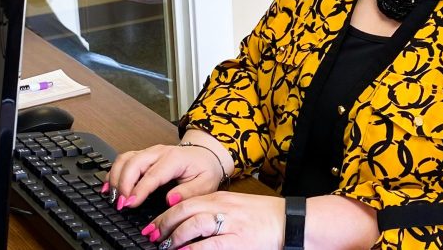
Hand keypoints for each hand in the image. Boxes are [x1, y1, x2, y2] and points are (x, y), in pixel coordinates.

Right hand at [105, 141, 225, 209]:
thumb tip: (170, 200)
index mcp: (174, 159)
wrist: (205, 155)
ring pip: (125, 159)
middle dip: (123, 183)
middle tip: (121, 204)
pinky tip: (109, 186)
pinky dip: (114, 172)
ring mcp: (149, 152)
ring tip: (113, 197)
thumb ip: (189, 192)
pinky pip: (123, 160)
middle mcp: (159, 152)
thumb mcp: (206, 184)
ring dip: (116, 177)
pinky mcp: (142, 156)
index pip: (152, 174)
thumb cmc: (204, 169)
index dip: (139, 189)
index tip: (130, 203)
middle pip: (134, 163)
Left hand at [141, 191, 284, 249]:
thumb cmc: (264, 217)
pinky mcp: (238, 240)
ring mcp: (231, 223)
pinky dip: (194, 248)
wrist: (290, 222)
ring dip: (175, 235)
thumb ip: (213, 213)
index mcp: (221, 198)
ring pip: (194, 223)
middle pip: (186, 209)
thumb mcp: (235, 208)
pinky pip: (211, 243)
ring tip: (164, 245)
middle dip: (164, 223)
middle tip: (151, 235)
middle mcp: (223, 206)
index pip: (187, 201)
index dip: (166, 214)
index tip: (153, 226)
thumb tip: (188, 225)